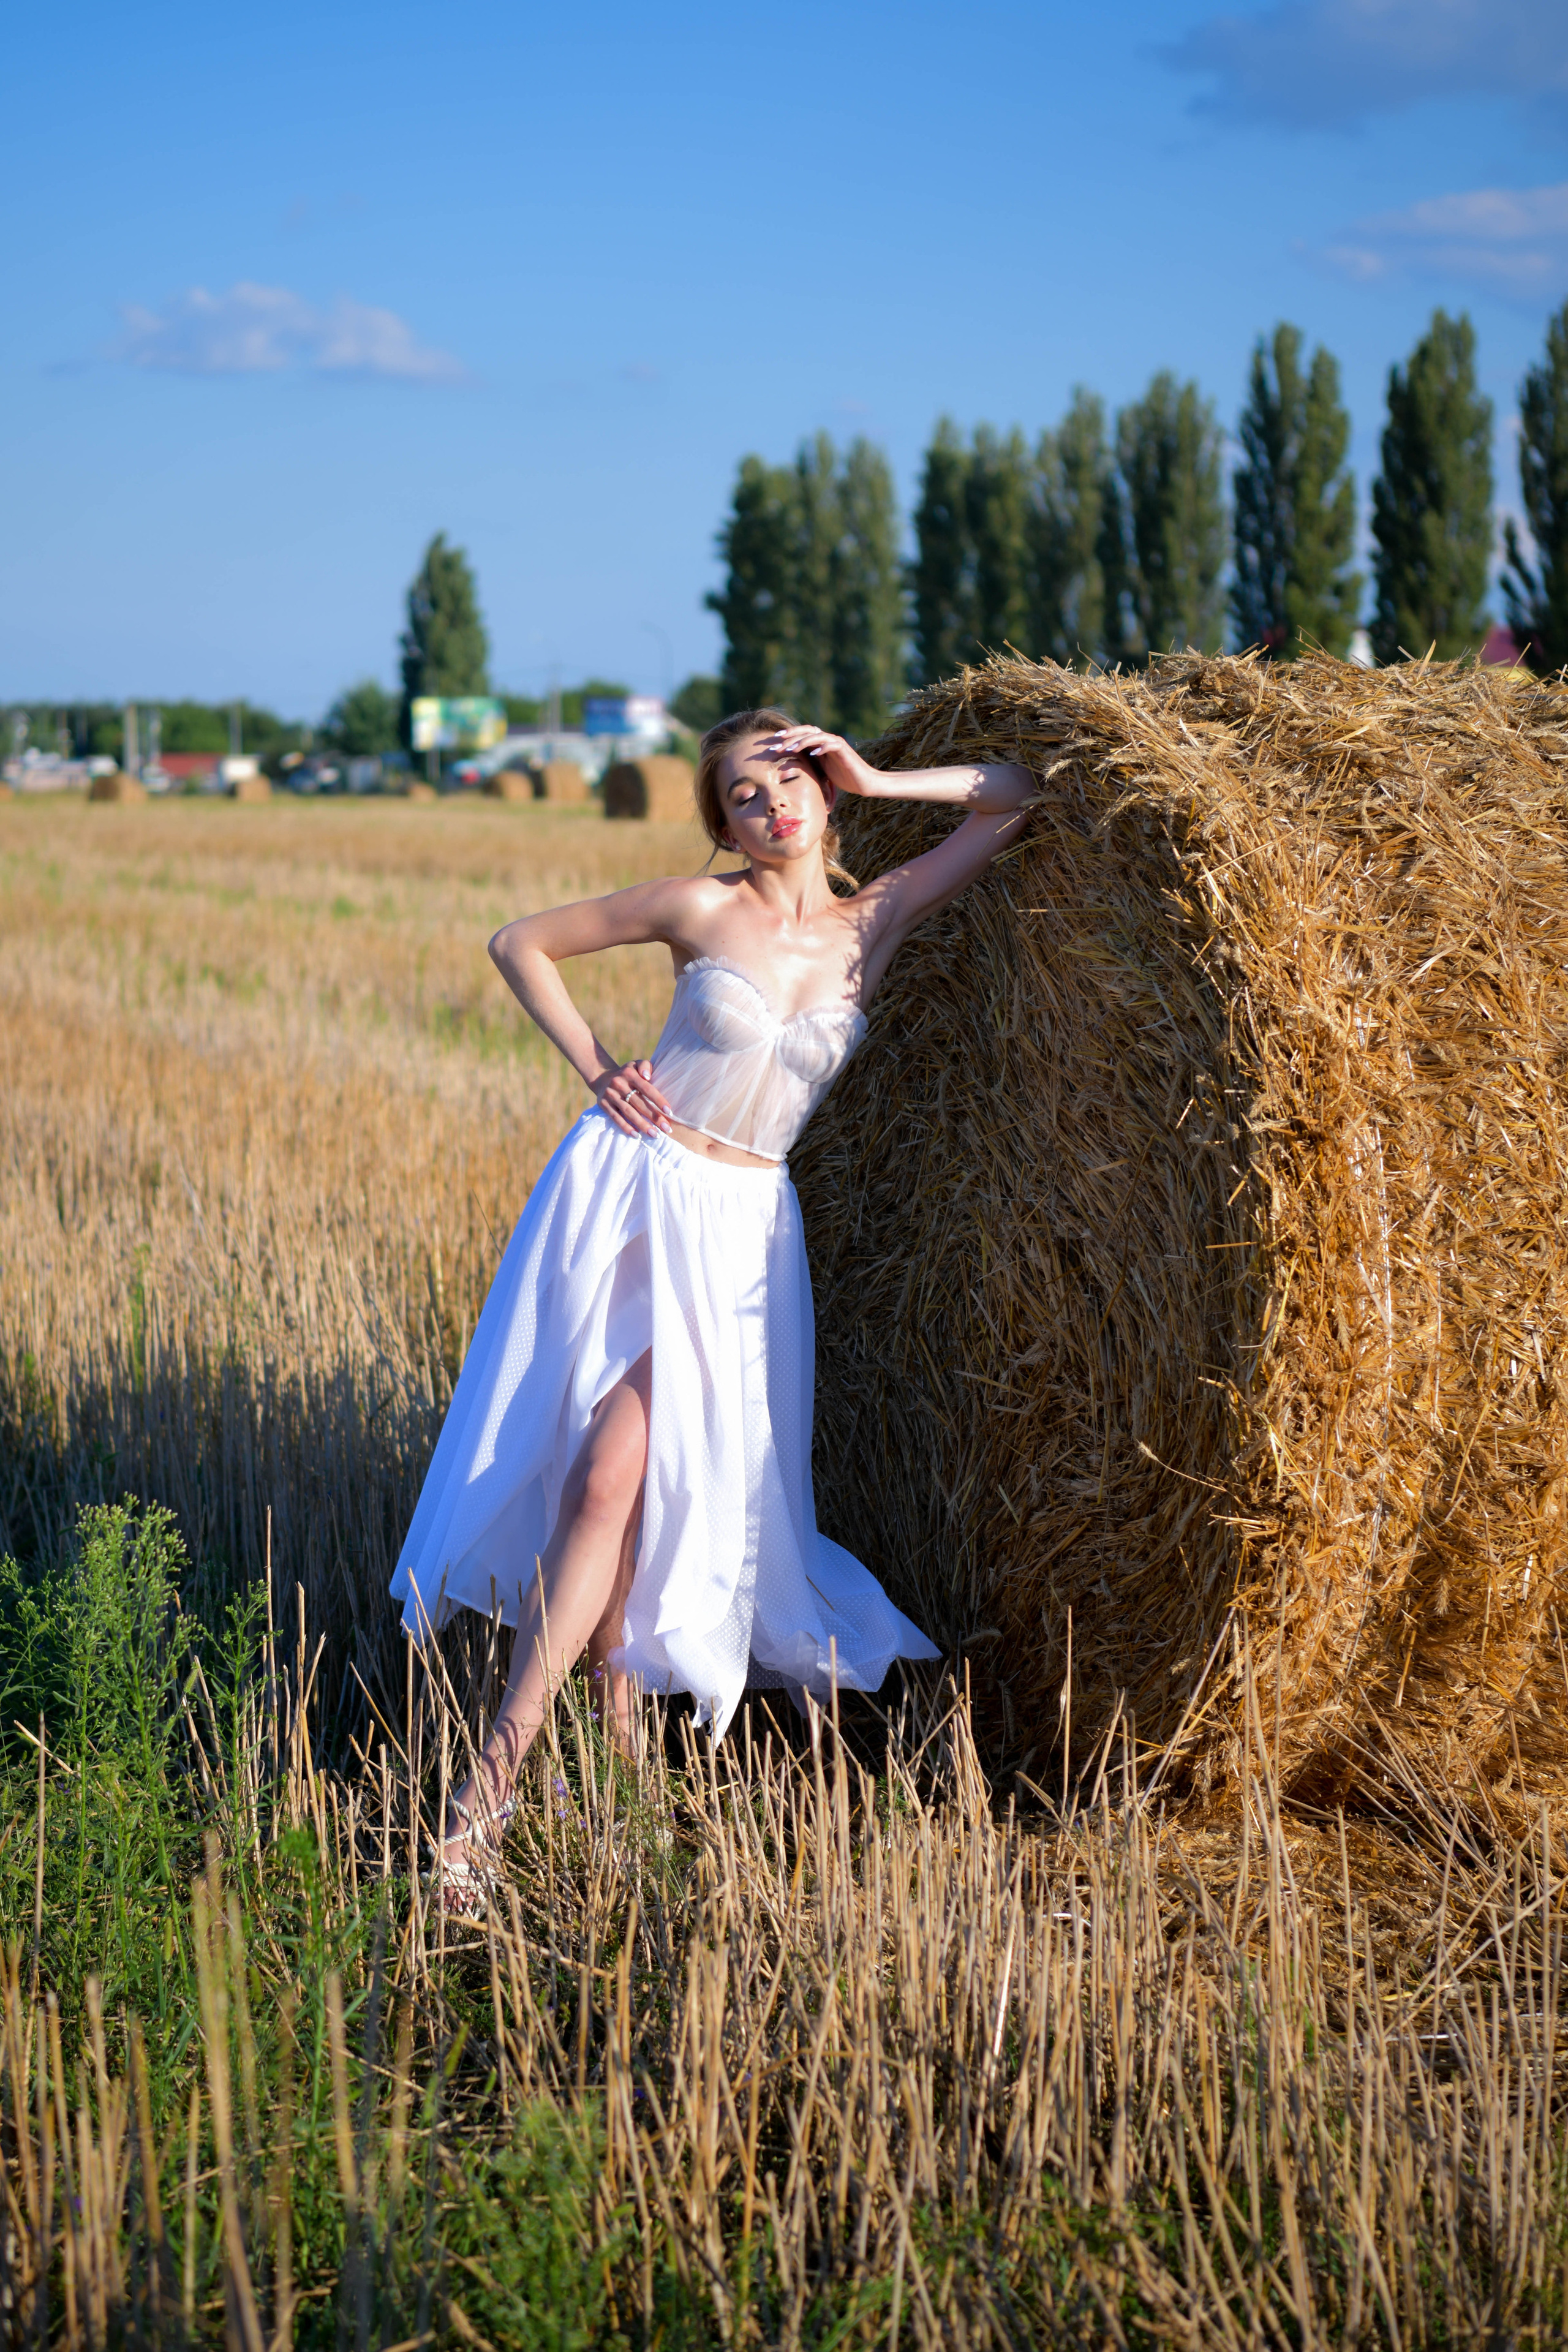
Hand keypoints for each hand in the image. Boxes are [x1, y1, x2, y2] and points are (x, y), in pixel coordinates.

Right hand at [592, 1058, 672, 1138]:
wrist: (602, 1077)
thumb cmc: (627, 1073)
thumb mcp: (636, 1064)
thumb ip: (645, 1066)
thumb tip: (647, 1076)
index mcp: (629, 1073)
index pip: (647, 1089)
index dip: (659, 1101)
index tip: (669, 1112)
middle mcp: (618, 1083)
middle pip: (639, 1103)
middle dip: (654, 1117)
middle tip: (667, 1129)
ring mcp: (610, 1094)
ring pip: (628, 1113)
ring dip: (642, 1125)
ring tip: (655, 1134)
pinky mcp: (603, 1104)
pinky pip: (616, 1118)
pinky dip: (626, 1127)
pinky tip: (637, 1135)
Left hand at [762, 725, 883, 797]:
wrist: (863, 782)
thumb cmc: (843, 777)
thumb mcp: (821, 770)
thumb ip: (809, 764)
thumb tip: (788, 767)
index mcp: (820, 744)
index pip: (801, 735)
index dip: (787, 736)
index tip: (772, 742)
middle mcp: (827, 740)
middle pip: (806, 731)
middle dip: (789, 737)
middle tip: (775, 744)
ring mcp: (836, 743)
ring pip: (817, 736)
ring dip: (802, 741)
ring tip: (790, 748)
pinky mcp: (844, 750)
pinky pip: (832, 745)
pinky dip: (822, 747)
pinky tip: (813, 753)